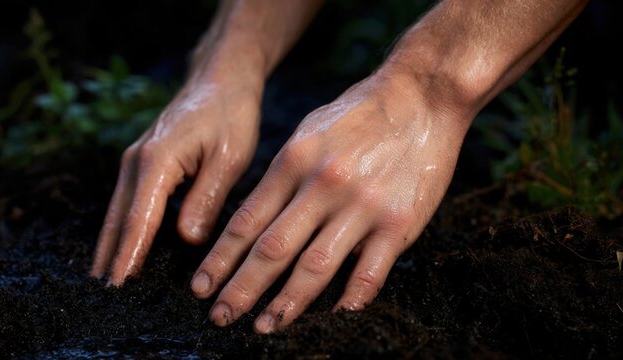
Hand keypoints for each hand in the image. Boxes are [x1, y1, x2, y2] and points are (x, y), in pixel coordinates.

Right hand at [91, 75, 261, 285]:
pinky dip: (121, 231)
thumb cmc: (230, 114)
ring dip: (109, 248)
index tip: (118, 289)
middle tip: (100, 301)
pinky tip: (122, 253)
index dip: (128, 257)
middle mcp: (136, 163)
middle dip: (108, 261)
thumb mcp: (229, 156)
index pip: (139, 221)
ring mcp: (135, 163)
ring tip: (105, 287)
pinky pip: (126, 205)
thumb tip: (187, 239)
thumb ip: (207, 198)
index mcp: (156, 162)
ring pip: (117, 214)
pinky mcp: (142, 165)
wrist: (220, 79)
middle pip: (117, 221)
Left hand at [189, 71, 469, 332]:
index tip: (200, 286)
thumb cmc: (360, 114)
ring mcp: (362, 206)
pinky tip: (333, 317)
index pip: (247, 222)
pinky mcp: (398, 222)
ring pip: (314, 267)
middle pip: (272, 249)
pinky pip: (369, 273)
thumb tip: (251, 219)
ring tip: (264, 326)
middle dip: (241, 289)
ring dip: (286, 303)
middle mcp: (323, 185)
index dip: (220, 259)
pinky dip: (349, 300)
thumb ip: (282, 174)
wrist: (422, 97)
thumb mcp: (308, 132)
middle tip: (220, 317)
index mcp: (295, 161)